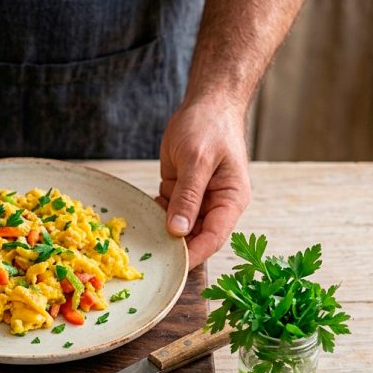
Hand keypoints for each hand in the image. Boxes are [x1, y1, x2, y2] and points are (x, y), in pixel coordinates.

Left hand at [158, 98, 250, 269]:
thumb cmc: (209, 127)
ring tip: (141, 239)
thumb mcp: (197, 160)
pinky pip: (167, 213)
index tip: (172, 267)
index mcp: (231, 200)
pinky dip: (155, 216)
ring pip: (179, 228)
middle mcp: (216, 205)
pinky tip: (143, 217)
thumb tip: (178, 231)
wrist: (206, 104)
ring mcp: (198, 200)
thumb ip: (188, 196)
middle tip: (148, 258)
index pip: (213, 238)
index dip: (193, 255)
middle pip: (196, 238)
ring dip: (161, 233)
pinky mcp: (181, 193)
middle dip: (174, 248)